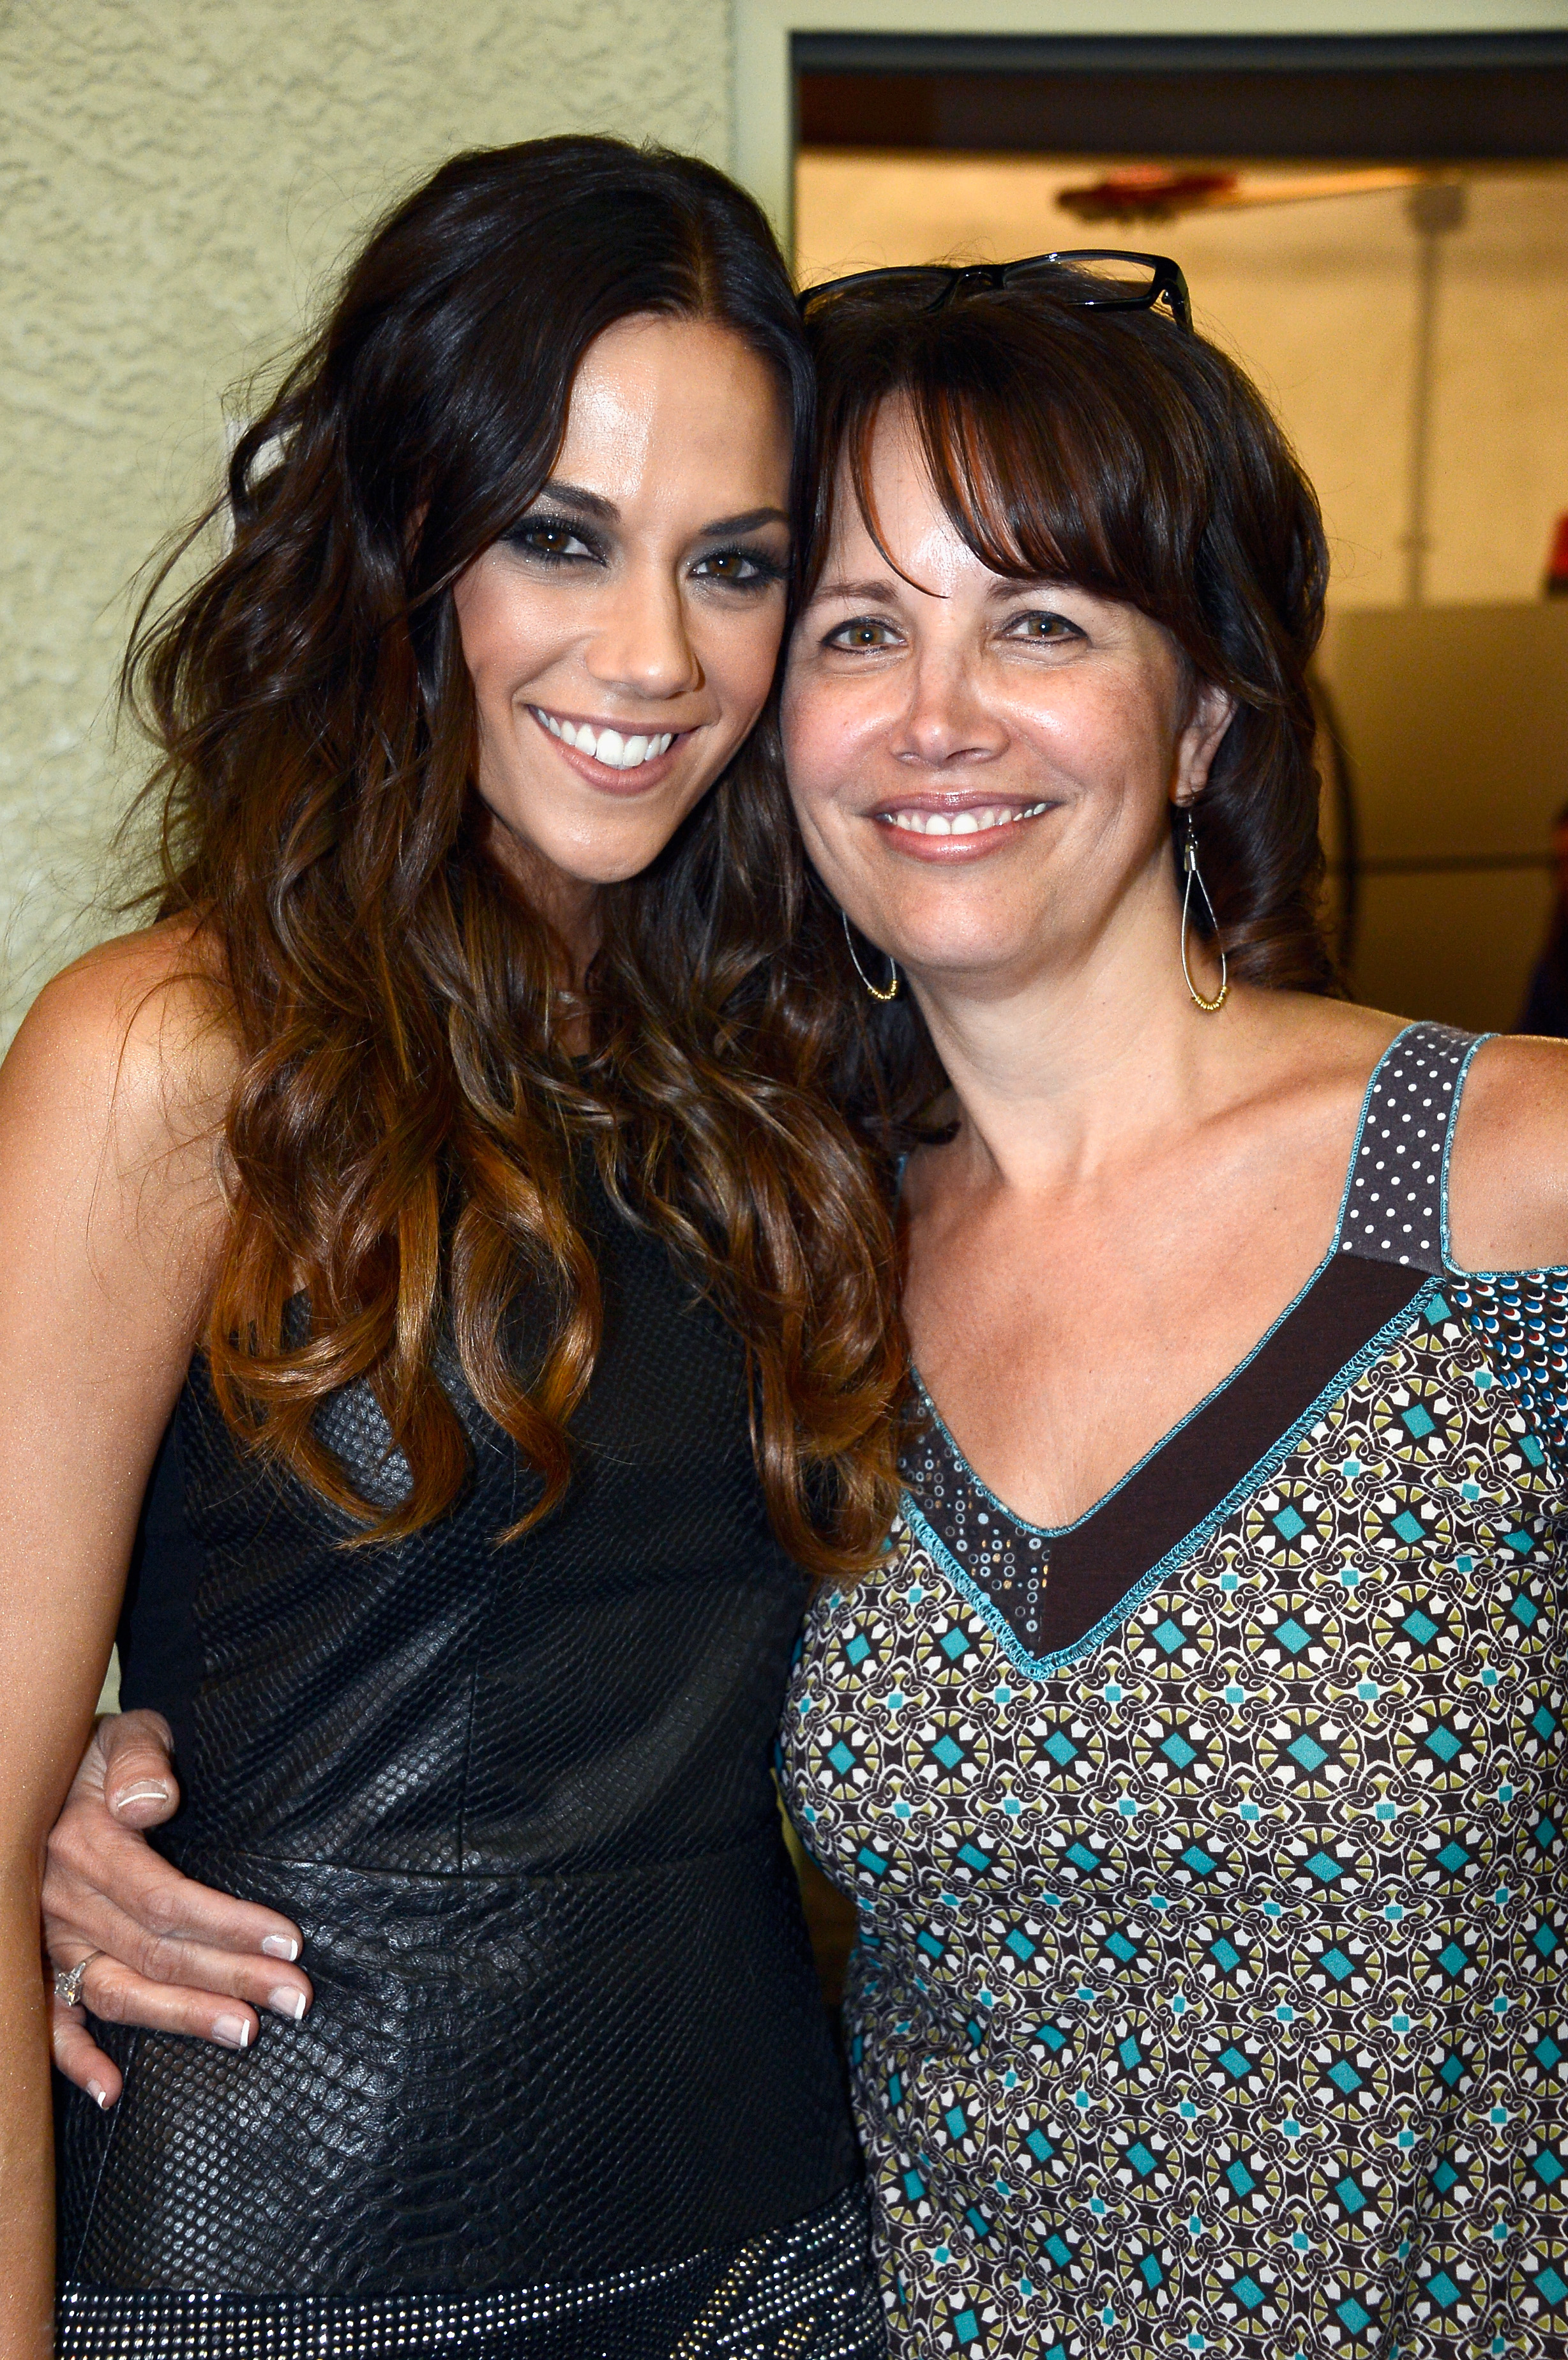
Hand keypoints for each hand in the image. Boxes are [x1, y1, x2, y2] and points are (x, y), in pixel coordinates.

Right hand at [43, 1709, 312, 2105]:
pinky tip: (111, 2091)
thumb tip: (153, 1803)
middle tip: (296, 1997)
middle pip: (157, 1951)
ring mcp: (50, 1937)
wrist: (42, 1774)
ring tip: (246, 2031)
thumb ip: (138, 1761)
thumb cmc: (100, 1757)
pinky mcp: (39, 1962)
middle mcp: (64, 1899)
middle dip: (233, 1976)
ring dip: (182, 2016)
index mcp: (86, 1845)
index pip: (167, 1899)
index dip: (230, 1924)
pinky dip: (74, 2059)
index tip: (289, 1940)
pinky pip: (49, 2020)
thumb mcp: (122, 1734)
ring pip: (117, 1990)